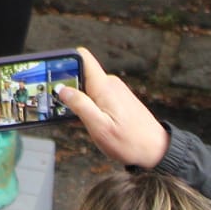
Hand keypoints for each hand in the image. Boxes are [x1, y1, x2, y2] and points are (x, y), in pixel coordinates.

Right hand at [53, 48, 170, 169]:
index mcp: (104, 87)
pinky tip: (92, 122)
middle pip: (81, 74)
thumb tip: (62, 89)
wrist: (158, 151)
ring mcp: (116, 92)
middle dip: (69, 88)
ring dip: (80, 100)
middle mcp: (110, 85)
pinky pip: (98, 96)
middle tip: (61, 106)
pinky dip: (90, 105)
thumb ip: (80, 105)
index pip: (82, 57)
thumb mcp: (100, 127)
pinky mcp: (119, 100)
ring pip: (88, 87)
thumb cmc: (131, 142)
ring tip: (80, 120)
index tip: (52, 74)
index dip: (64, 60)